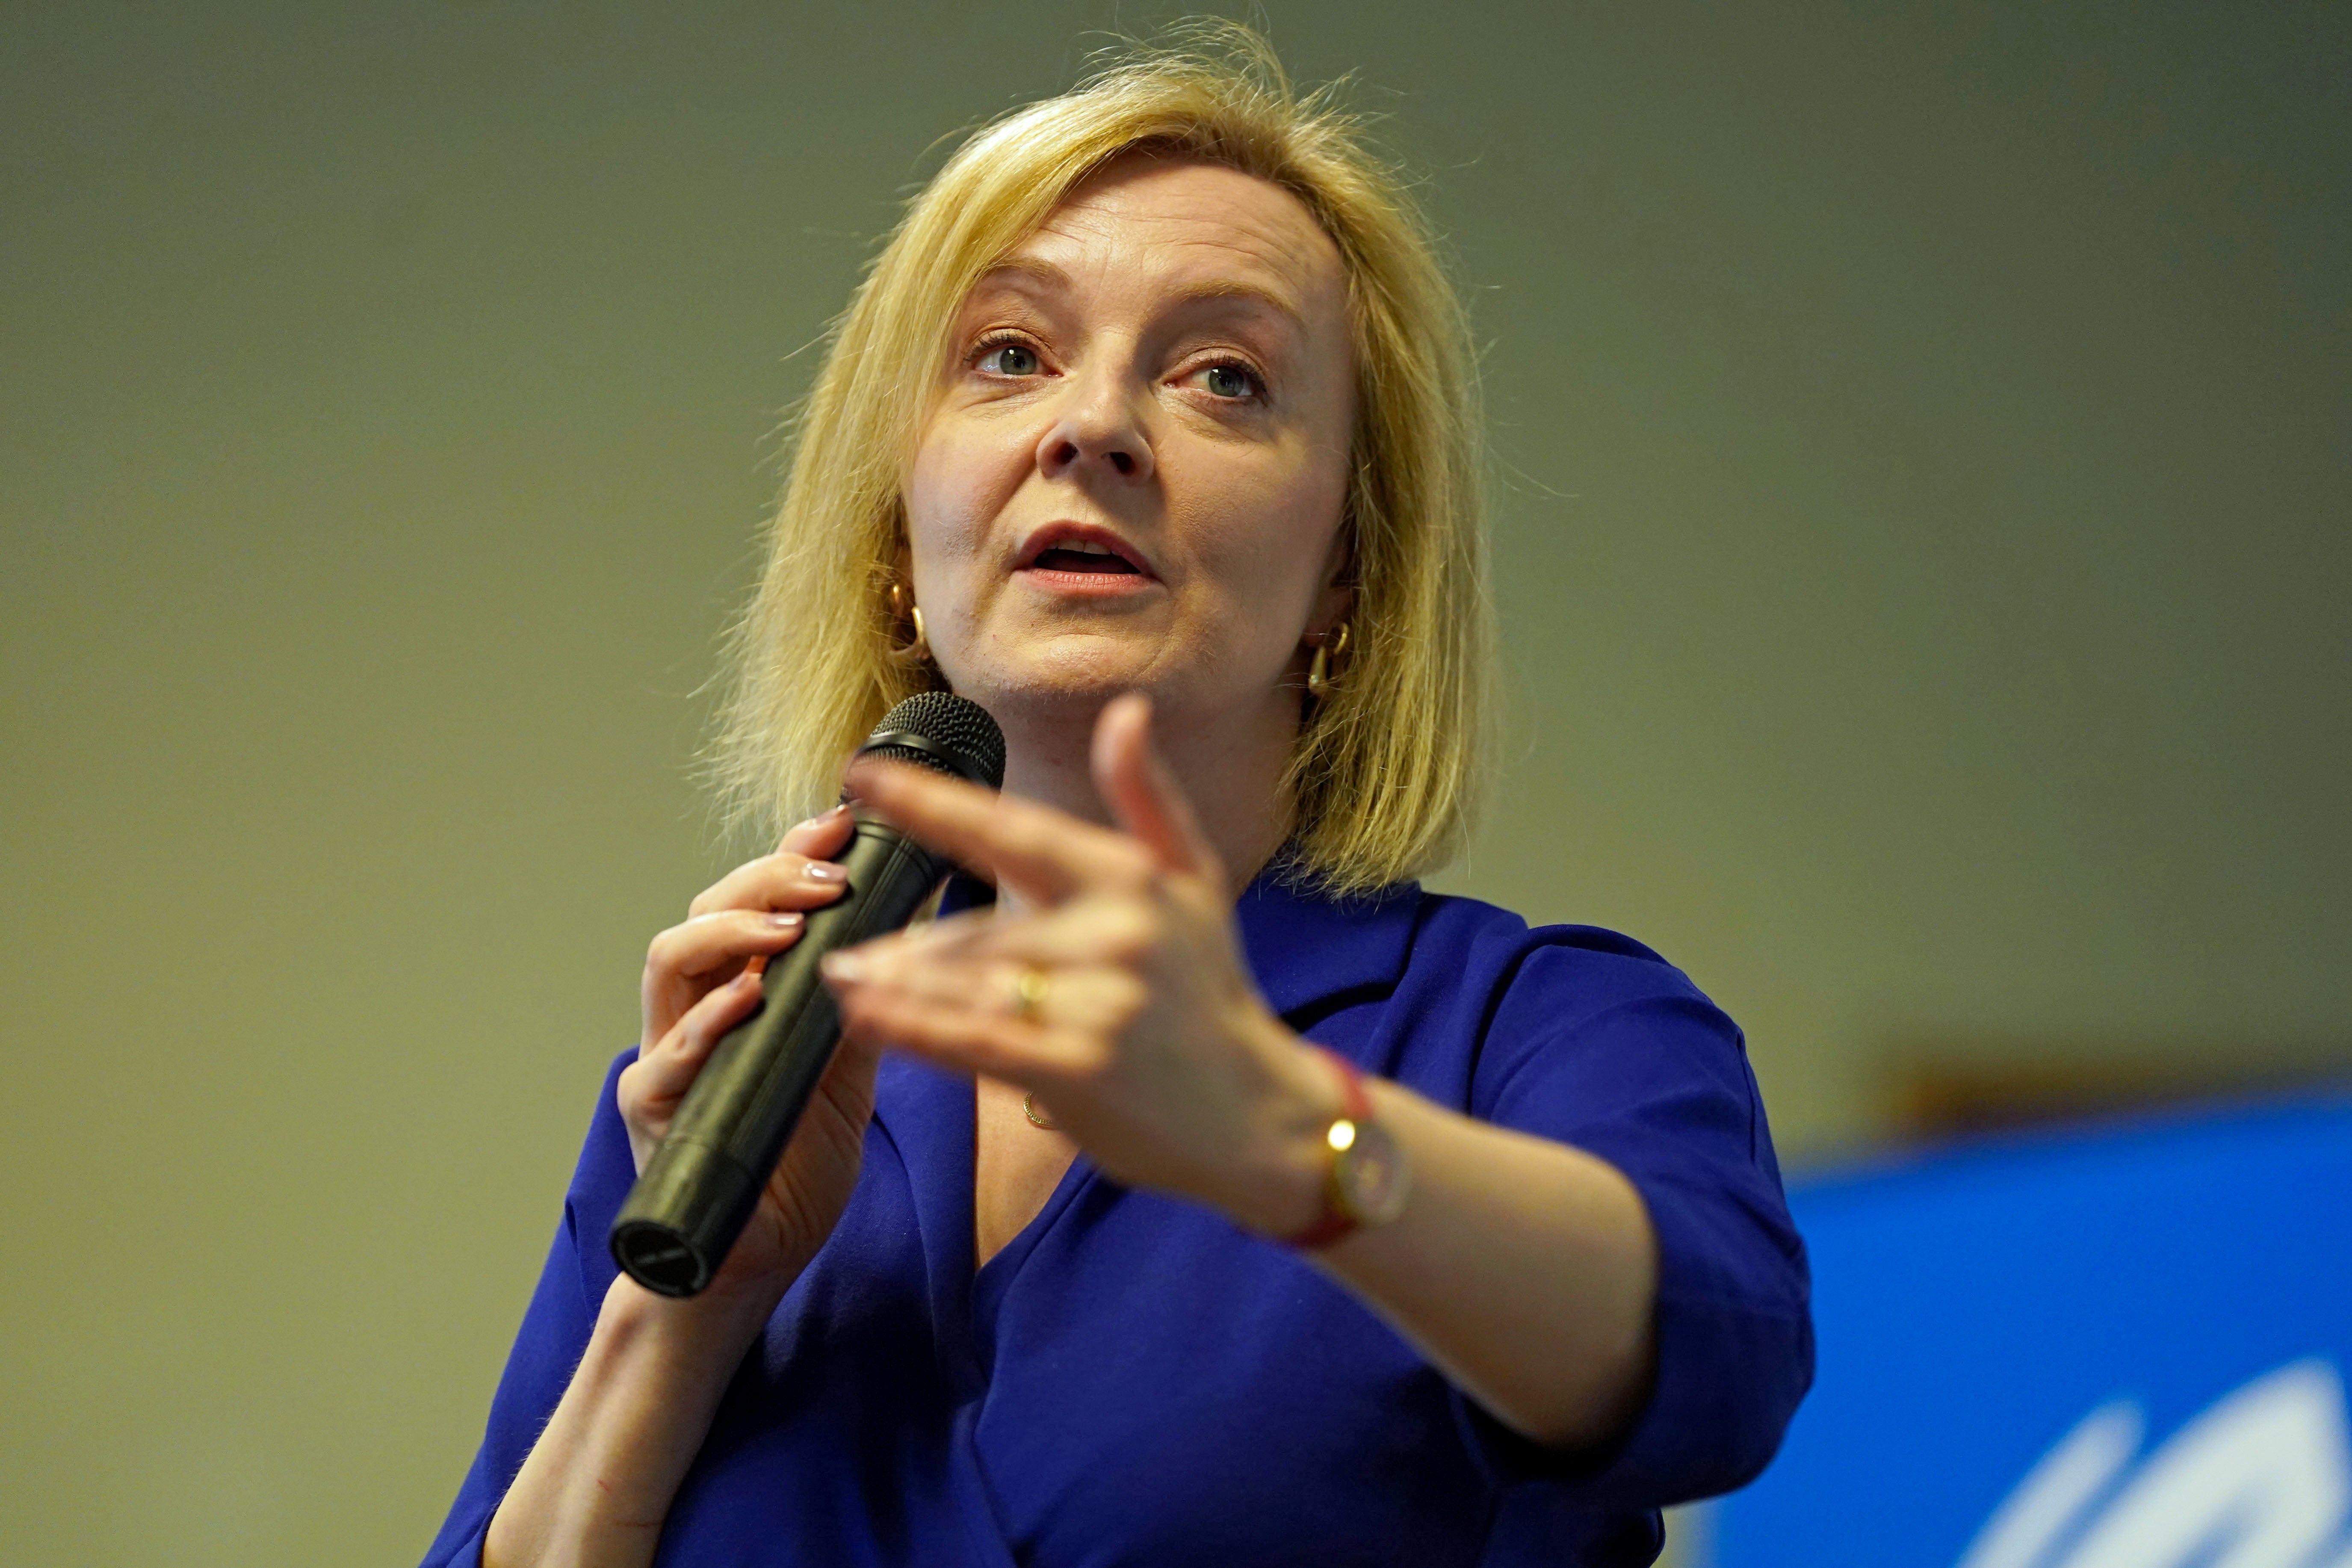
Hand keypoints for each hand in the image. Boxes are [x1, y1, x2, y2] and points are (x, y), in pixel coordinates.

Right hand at [616, 804, 879, 1305]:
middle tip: (826, 875)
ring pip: (670, 960)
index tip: (841, 823)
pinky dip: (706, 1023)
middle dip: (766, 879)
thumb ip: (865, 1001)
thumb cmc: (797, 1159)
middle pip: (706, 910)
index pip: (755, 899)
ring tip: (788, 930)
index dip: (790, 851)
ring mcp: (667, 1054)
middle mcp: (696, 1009)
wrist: (760, 1250)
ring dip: (731, 934)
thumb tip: (913, 927)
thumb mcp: (849, 1066)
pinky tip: (745, 1003)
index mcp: (740, 989)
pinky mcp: (654, 1108)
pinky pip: (669, 1054)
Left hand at [822, 694, 1335, 1235]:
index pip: (1014, 830)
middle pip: (979, 928)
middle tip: (846, 945)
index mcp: (1130, 880)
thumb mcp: (1196, 881)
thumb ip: (1147, 797)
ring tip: (843, 975)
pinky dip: (915, 1028)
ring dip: (897, 983)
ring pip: (970, 982)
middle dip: (911, 944)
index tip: (863, 773)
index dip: (933, 801)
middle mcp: (1115, 934)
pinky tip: (866, 1016)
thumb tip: (1127, 711)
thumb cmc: (1208, 992)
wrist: (1254, 1113)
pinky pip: (977, 1040)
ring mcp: (1098, 1003)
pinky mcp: (1080, 1068)